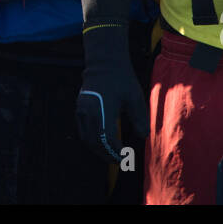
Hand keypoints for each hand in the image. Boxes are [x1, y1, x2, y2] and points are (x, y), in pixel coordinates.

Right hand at [75, 24, 147, 163]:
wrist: (104, 62)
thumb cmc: (122, 79)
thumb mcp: (135, 97)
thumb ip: (139, 118)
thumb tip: (143, 136)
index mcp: (103, 109)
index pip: (107, 138)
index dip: (115, 151)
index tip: (125, 157)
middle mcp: (88, 111)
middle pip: (94, 142)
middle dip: (106, 154)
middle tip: (119, 161)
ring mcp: (81, 109)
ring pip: (86, 137)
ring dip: (97, 149)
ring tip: (110, 154)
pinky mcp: (79, 107)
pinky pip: (82, 129)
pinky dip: (91, 139)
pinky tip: (102, 141)